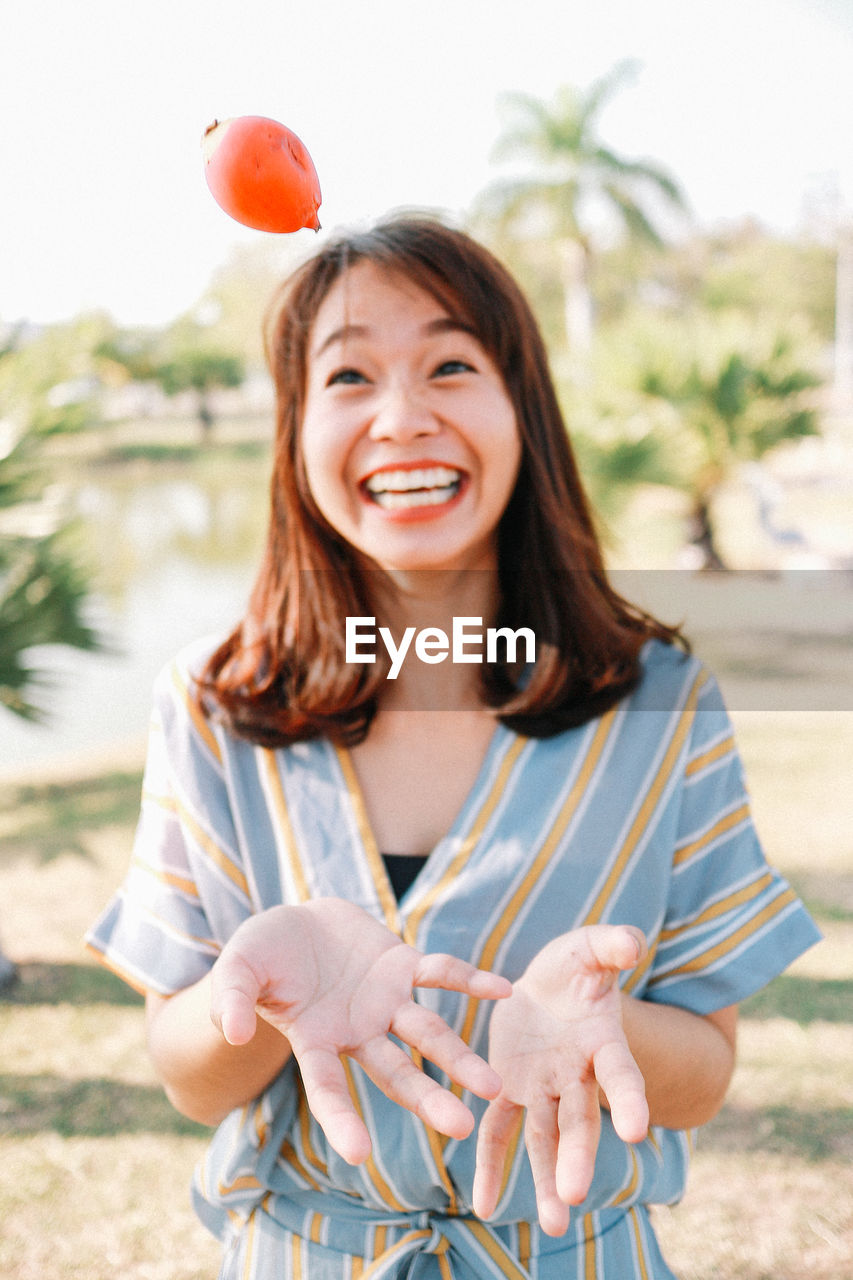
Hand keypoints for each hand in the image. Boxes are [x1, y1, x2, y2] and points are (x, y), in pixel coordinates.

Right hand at [209, 898, 510, 1164]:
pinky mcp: (402, 965)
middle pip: (396, 1073)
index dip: (342, 1120)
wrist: (295, 921)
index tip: (359, 1156)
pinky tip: (504, 989)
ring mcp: (385, 1002)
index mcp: (316, 1041)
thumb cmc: (261, 953)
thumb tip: (233, 1030)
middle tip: (463, 1127)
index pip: (329, 1088)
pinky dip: (471, 980)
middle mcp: (358, 1032)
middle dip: (428, 1099)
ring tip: (494, 1087)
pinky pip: (441, 973)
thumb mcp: (238, 968)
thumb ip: (232, 998)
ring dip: (460, 1057)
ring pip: (428, 1033)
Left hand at [472, 925, 648, 1236]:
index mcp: (602, 1040)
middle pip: (580, 1119)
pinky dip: (491, 1165)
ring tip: (551, 1225)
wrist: (548, 984)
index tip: (636, 1131)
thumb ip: (612, 945)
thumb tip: (633, 940)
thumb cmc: (577, 966)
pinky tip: (483, 1205)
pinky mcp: (511, 1090)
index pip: (620, 1073)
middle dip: (577, 1156)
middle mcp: (577, 1074)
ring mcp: (544, 1088)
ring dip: (545, 1178)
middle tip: (572, 1195)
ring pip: (545, 1137)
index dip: (629, 1099)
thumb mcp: (591, 947)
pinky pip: (499, 1131)